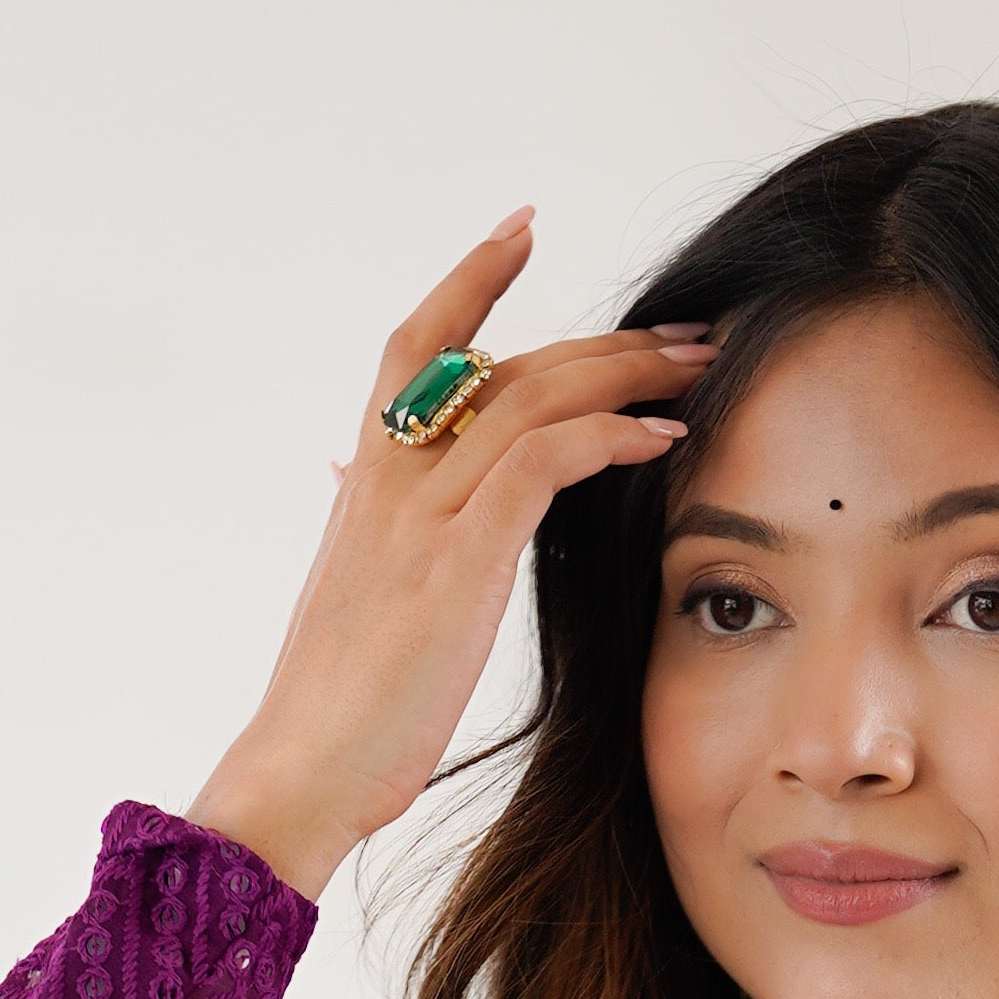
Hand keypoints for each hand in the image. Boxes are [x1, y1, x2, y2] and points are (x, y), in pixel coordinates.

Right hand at [188, 212, 714, 898]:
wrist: (301, 770)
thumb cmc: (338, 708)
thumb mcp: (360, 600)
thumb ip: (377, 535)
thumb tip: (361, 491)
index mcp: (368, 478)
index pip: (418, 342)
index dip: (471, 279)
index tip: (524, 228)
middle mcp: (390, 476)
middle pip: (503, 364)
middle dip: (603, 340)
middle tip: (682, 335)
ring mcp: (421, 513)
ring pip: (533, 397)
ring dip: (625, 374)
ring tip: (696, 373)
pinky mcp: (456, 560)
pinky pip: (542, 463)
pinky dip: (606, 437)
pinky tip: (660, 438)